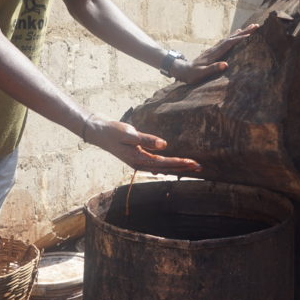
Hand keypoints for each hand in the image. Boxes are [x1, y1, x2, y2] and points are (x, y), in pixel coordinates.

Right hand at [84, 116, 200, 172]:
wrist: (99, 132)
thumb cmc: (113, 131)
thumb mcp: (129, 133)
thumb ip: (147, 139)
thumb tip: (164, 145)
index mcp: (139, 159)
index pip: (164, 163)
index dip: (180, 163)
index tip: (193, 163)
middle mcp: (140, 164)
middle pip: (166, 168)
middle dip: (183, 168)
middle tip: (200, 168)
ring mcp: (139, 162)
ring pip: (162, 168)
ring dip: (177, 167)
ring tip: (192, 168)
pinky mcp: (138, 157)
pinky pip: (157, 165)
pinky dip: (168, 166)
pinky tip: (174, 167)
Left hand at [169, 24, 258, 84]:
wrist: (182, 70)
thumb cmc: (192, 74)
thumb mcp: (202, 73)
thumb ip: (213, 68)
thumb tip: (226, 64)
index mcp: (214, 54)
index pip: (229, 44)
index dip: (240, 39)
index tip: (251, 34)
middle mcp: (215, 49)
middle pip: (231, 38)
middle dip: (244, 32)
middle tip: (256, 26)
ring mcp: (214, 49)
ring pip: (229, 38)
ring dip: (240, 33)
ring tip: (249, 28)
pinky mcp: (213, 51)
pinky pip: (225, 42)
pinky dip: (233, 37)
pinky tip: (235, 36)